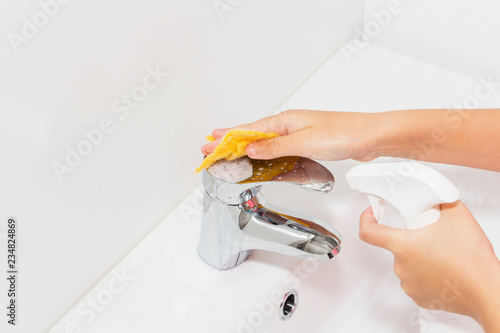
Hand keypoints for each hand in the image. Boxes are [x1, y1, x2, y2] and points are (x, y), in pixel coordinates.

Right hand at [201, 110, 383, 160]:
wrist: (370, 136)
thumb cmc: (343, 134)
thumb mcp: (304, 142)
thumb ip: (275, 147)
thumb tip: (249, 148)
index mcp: (285, 121)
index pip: (247, 131)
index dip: (226, 139)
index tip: (209, 144)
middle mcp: (288, 125)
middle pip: (251, 134)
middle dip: (229, 142)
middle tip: (210, 148)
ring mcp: (296, 134)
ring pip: (263, 141)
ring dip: (244, 148)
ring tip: (227, 152)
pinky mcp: (304, 143)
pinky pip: (276, 148)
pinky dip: (263, 153)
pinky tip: (259, 158)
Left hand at [358, 201, 499, 331]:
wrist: (487, 289)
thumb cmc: (472, 260)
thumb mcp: (456, 214)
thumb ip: (439, 200)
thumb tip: (435, 197)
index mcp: (404, 245)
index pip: (369, 232)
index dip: (366, 219)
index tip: (371, 213)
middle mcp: (402, 266)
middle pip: (396, 246)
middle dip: (411, 239)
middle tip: (432, 237)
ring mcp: (410, 284)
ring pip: (407, 264)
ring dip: (419, 257)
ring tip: (442, 255)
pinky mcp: (420, 297)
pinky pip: (416, 281)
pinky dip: (426, 274)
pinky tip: (443, 270)